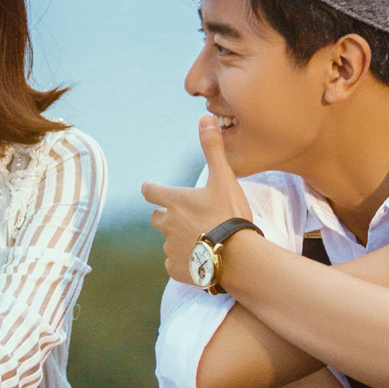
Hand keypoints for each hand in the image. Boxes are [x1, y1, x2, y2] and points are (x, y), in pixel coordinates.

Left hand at [141, 116, 252, 282]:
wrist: (238, 256)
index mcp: (174, 201)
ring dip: (180, 240)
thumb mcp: (223, 178)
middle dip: (168, 216)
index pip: (150, 191)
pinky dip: (184, 262)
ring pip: (168, 241)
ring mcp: (170, 248)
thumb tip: (205, 117)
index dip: (152, 190)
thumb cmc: (230, 215)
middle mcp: (167, 224)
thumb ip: (212, 149)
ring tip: (203, 241)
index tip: (154, 190)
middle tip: (190, 219)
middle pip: (157, 218)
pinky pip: (174, 264)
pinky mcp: (176, 269)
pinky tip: (201, 261)